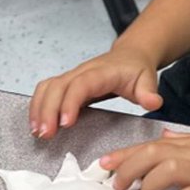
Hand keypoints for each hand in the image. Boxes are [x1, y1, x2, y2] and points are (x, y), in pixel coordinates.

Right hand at [29, 45, 162, 138]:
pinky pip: (46, 90)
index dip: (71, 102)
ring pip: (48, 88)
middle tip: (45, 134)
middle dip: (48, 110)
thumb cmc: (136, 69)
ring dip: (39, 109)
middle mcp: (82, 72)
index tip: (66, 122)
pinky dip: (37, 106)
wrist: (130, 55)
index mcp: (102, 72)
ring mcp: (72, 76)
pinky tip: (36, 124)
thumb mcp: (147, 79)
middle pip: (58, 86)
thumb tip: (153, 103)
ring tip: (37, 132)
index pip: (81, 85)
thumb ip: (149, 92)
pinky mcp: (66, 83)